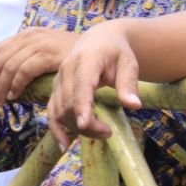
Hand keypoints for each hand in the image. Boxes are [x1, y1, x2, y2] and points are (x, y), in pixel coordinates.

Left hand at [0, 26, 76, 104]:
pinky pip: (24, 70)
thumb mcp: (44, 54)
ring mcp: (39, 43)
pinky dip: (15, 85)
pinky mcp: (49, 53)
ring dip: (0, 87)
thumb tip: (3, 82)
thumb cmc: (71, 55)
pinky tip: (15, 96)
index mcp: (26, 34)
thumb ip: (27, 61)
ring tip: (0, 102)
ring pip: (8, 66)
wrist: (99, 44)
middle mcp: (30, 35)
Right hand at [46, 22, 141, 146]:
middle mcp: (66, 71)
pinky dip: (56, 129)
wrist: (99, 40)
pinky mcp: (55, 90)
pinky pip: (51, 112)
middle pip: (69, 103)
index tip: (85, 123)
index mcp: (86, 61)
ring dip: (77, 128)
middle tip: (109, 132)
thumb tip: (134, 106)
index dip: (81, 105)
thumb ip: (129, 84)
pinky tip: (64, 144)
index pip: (81, 86)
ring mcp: (58, 81)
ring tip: (101, 133)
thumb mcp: (129, 63)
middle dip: (87, 123)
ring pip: (60, 111)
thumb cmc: (116, 52)